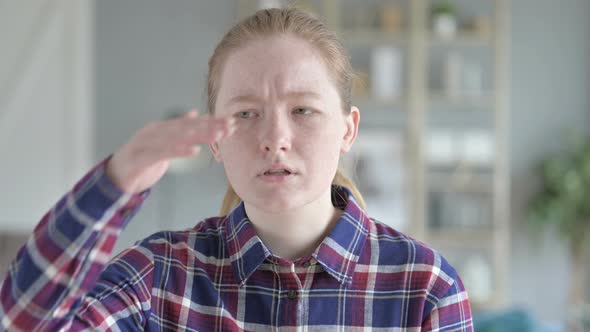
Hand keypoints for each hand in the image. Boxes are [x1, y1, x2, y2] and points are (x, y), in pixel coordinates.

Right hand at [105, 110, 233, 193]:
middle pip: (187, 127)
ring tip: (217, 135)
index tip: (230, 122)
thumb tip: (194, 113)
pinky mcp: (141, 157)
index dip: (211, 122)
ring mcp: (147, 143)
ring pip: (177, 137)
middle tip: (229, 127)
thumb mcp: (162, 143)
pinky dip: (179, 150)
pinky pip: (163, 153)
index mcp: (162, 128)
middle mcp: (155, 131)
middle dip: (210, 126)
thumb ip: (178, 129)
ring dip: (199, 135)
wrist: (114, 176)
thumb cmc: (140, 160)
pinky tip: (194, 150)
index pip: (190, 123)